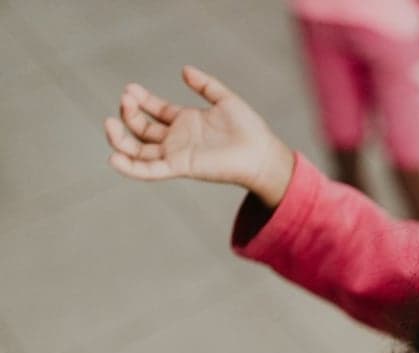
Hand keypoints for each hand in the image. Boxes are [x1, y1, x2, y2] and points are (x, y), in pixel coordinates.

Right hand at [104, 65, 294, 206]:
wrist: (262, 153)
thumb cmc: (249, 129)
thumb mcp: (225, 99)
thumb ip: (205, 85)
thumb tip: (184, 70)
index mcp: (185, 121)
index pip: (154, 110)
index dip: (140, 100)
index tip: (130, 88)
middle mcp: (177, 139)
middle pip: (141, 129)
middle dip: (128, 114)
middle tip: (125, 99)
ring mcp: (177, 154)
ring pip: (138, 150)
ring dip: (120, 138)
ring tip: (109, 122)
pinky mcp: (181, 167)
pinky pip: (150, 170)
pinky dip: (131, 167)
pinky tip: (114, 158)